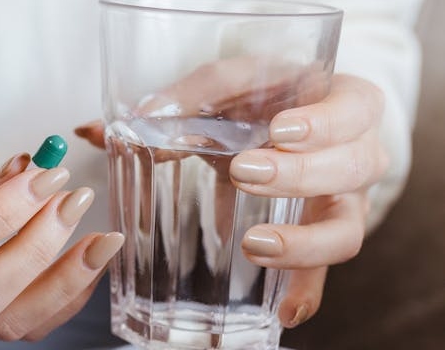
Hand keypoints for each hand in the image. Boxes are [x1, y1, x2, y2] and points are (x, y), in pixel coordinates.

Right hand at [0, 138, 123, 339]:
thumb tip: (32, 181)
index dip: (3, 213)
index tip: (47, 176)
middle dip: (40, 248)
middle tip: (75, 200)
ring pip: (7, 323)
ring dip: (64, 283)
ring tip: (103, 241)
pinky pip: (21, 325)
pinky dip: (63, 299)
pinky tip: (88, 264)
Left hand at [76, 73, 386, 327]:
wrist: (292, 120)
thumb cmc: (263, 100)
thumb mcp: (225, 89)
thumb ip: (170, 105)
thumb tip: (90, 131)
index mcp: (338, 101)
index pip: (351, 107)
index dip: (323, 121)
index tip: (279, 129)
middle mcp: (354, 153)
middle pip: (353, 168)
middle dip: (299, 174)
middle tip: (245, 172)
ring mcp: (343, 200)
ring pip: (347, 228)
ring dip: (304, 243)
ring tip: (254, 246)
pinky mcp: (323, 234)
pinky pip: (326, 271)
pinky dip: (305, 292)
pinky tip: (283, 311)